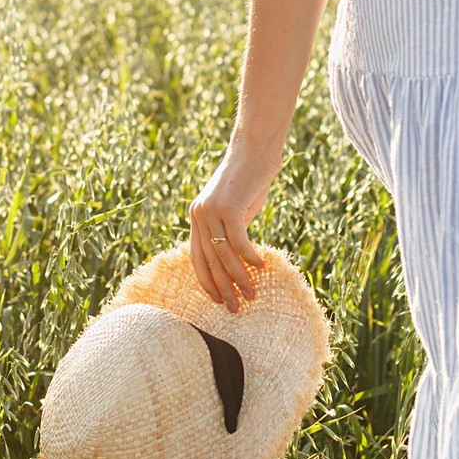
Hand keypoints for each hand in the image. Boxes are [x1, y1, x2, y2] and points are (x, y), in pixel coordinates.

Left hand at [188, 142, 278, 312]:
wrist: (255, 150)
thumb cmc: (249, 179)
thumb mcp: (236, 208)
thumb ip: (231, 230)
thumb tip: (238, 258)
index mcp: (197, 217)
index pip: (197, 257)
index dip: (207, 281)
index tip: (219, 300)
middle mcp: (199, 215)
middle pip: (210, 260)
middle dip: (223, 288)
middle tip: (235, 309)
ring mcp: (211, 210)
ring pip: (223, 254)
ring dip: (239, 278)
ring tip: (252, 295)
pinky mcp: (228, 206)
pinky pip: (237, 240)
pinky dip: (249, 257)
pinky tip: (261, 267)